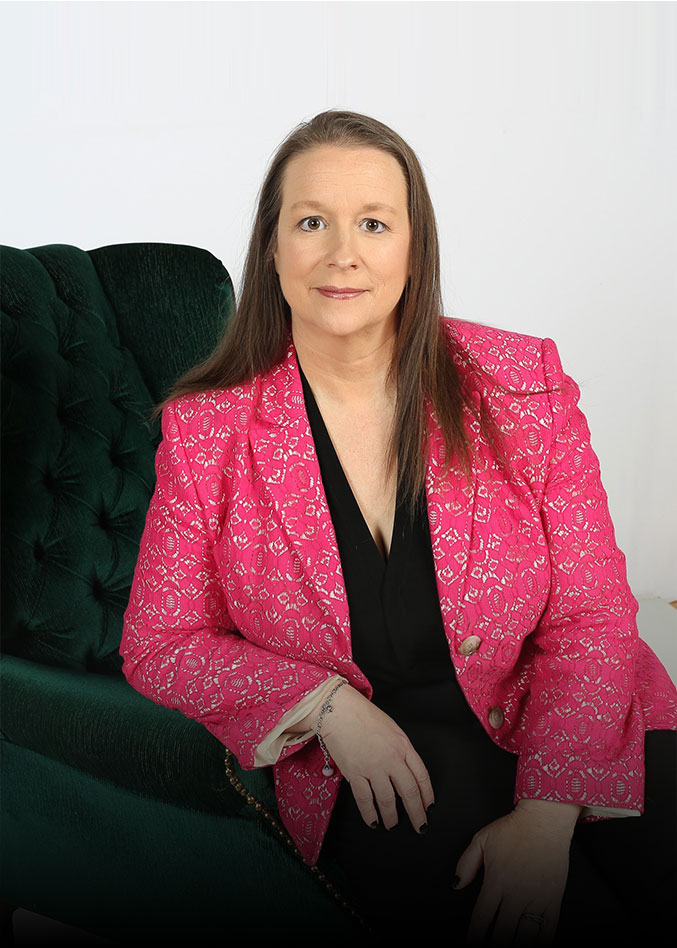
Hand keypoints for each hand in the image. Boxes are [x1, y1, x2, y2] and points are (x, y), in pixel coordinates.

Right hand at [319, 684, 434, 833]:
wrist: (339, 710)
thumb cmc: (364, 716)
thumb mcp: (392, 729)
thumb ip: (401, 750)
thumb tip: (405, 771)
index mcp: (404, 745)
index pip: (422, 776)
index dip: (427, 796)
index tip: (428, 807)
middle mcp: (391, 758)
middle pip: (409, 792)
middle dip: (416, 813)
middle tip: (419, 826)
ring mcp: (373, 766)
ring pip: (388, 800)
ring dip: (392, 817)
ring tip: (393, 825)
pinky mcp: (355, 773)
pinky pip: (365, 800)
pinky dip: (370, 814)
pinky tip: (373, 822)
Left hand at [453, 803, 573, 946]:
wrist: (545, 821)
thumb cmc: (515, 828)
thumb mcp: (482, 839)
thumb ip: (466, 863)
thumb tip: (456, 884)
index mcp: (496, 881)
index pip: (482, 919)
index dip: (475, 937)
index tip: (472, 944)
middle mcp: (515, 894)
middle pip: (502, 933)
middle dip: (494, 946)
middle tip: (489, 947)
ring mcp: (536, 899)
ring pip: (525, 936)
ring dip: (516, 945)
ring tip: (509, 947)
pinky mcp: (554, 900)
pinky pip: (548, 930)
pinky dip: (541, 942)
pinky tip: (534, 945)